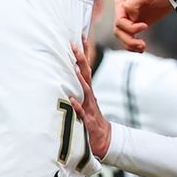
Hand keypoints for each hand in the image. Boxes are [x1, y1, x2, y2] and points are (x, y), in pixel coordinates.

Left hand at [71, 42, 110, 158]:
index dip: (84, 52)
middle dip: (81, 59)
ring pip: (85, 90)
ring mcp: (90, 107)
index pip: (86, 67)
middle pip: (86, 74)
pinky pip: (82, 112)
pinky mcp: (88, 121)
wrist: (105, 139)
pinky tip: (72, 99)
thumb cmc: (91, 119)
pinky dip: (77, 105)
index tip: (80, 37)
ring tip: (74, 68)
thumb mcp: (85, 102)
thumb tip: (71, 74)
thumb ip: (79, 89)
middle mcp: (89, 96)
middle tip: (75, 45)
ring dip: (80, 79)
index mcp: (88, 91)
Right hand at [113, 0, 172, 52]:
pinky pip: (130, 39)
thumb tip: (130, 16)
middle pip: (118, 31)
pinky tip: (141, 49)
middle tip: (142, 44)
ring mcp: (129, 19)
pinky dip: (134, 46)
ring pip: (123, 37)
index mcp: (121, 1)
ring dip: (131, 45)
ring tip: (142, 47)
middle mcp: (122, 11)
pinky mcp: (136, 25)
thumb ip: (133, 3)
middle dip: (129, 40)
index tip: (145, 26)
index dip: (130, 27)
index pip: (119, 21)